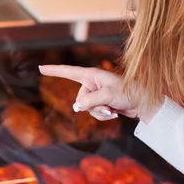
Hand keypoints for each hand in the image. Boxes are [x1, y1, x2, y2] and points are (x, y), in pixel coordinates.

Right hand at [39, 64, 157, 121]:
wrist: (143, 102)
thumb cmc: (128, 93)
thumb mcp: (107, 96)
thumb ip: (90, 101)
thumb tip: (76, 107)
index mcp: (91, 75)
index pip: (69, 72)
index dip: (54, 71)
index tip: (40, 69)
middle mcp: (92, 83)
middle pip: (80, 99)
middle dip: (93, 107)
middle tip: (108, 106)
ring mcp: (97, 94)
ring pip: (87, 109)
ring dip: (100, 113)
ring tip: (113, 109)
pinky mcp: (102, 103)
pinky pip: (95, 113)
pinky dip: (104, 115)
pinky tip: (115, 112)